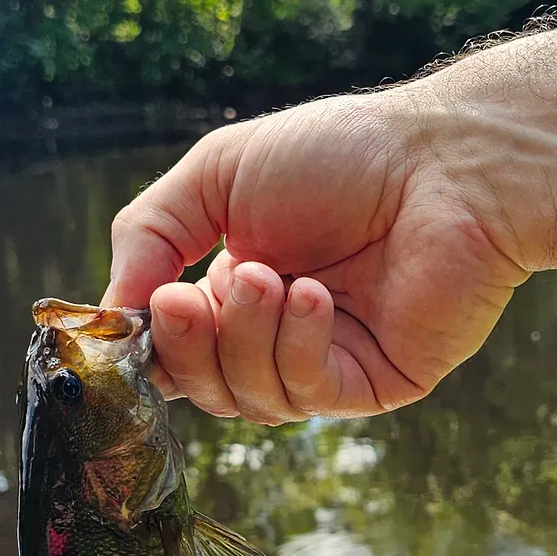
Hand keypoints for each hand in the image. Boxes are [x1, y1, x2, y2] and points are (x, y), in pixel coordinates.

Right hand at [102, 88, 530, 422]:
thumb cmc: (342, 156)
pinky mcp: (371, 386)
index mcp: (238, 290)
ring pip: (250, 399)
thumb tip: (110, 314)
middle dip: (187, 348)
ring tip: (271, 276)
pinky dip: (297, 348)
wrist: (446, 164)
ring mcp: (326, 366)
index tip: (136, 315)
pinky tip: (312, 299)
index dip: (151, 345)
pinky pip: (308, 394)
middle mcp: (278, 336)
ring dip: (244, 338)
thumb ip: (149, 236)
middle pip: (203, 387)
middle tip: (186, 298)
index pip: (175, 351)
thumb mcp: (216, 176)